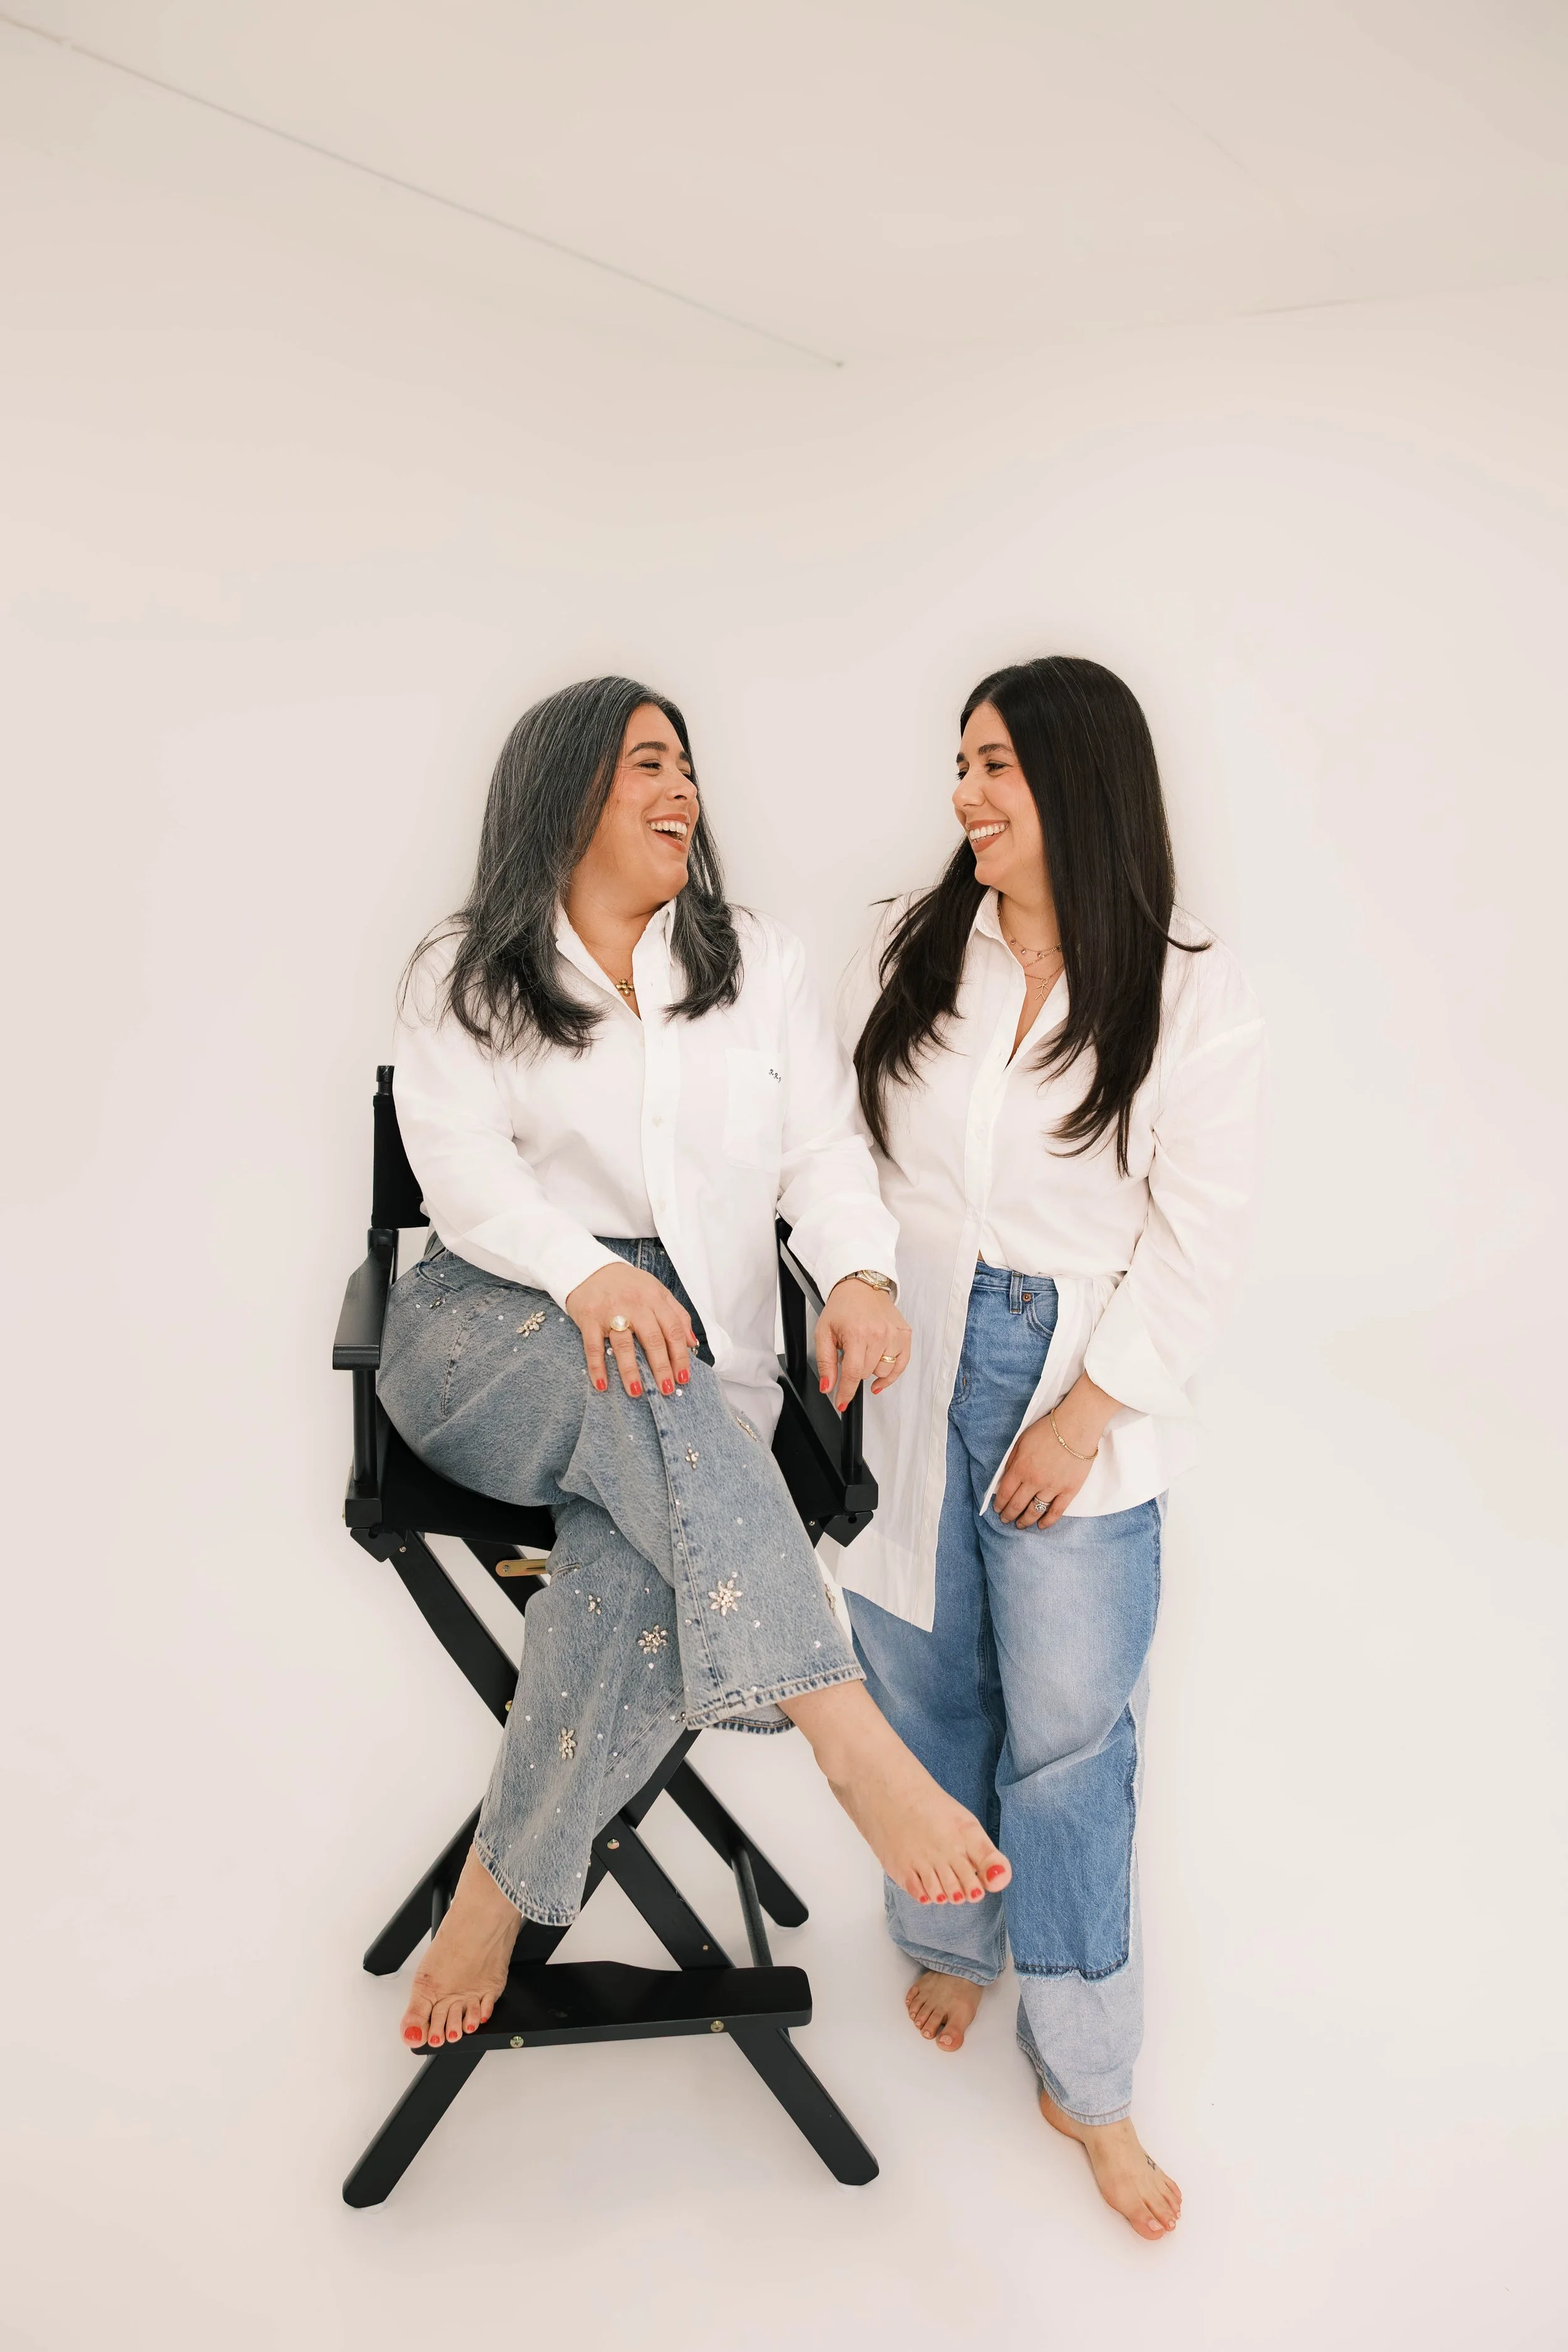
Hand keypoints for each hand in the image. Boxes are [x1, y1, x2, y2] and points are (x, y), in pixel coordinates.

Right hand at [563, 1263, 698, 1399]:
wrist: (589, 1268)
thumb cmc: (626, 1284)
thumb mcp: (656, 1291)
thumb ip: (677, 1314)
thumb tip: (692, 1343)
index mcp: (654, 1298)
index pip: (673, 1330)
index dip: (680, 1355)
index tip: (683, 1377)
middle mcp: (635, 1304)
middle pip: (652, 1339)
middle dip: (661, 1367)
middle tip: (667, 1389)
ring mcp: (611, 1312)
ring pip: (624, 1345)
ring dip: (631, 1371)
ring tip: (637, 1392)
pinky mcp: (589, 1319)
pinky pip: (593, 1346)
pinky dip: (597, 1367)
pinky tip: (602, 1385)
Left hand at [815, 1277, 911, 1412]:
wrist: (862, 1286)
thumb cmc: (842, 1308)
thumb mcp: (824, 1333)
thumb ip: (825, 1363)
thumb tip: (827, 1387)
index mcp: (857, 1334)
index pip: (852, 1374)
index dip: (845, 1392)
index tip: (842, 1403)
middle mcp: (879, 1335)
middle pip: (865, 1374)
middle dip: (854, 1369)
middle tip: (849, 1352)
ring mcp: (895, 1335)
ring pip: (882, 1372)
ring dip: (871, 1368)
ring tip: (864, 1350)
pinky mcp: (905, 1336)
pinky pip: (901, 1366)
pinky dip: (890, 1375)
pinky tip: (880, 1378)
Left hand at [992, 1375, 1118, 1528]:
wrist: (1076, 1426)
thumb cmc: (1047, 1429)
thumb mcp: (1021, 1441)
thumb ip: (1012, 1461)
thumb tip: (1004, 1478)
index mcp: (1020, 1467)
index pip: (1004, 1493)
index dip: (999, 1504)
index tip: (998, 1509)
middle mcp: (1034, 1481)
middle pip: (1017, 1505)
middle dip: (1008, 1515)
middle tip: (1005, 1520)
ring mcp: (1052, 1487)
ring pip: (1034, 1511)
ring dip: (1025, 1521)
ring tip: (1020, 1525)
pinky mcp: (1069, 1490)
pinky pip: (1056, 1512)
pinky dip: (1047, 1522)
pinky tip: (1041, 1526)